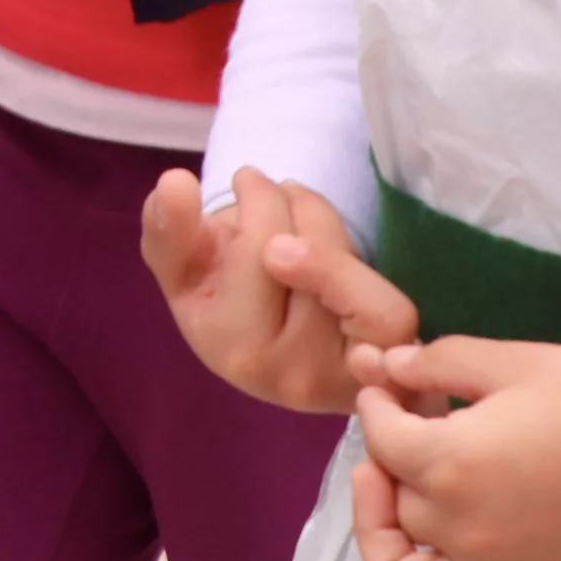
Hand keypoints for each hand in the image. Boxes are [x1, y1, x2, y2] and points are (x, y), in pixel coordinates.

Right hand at [143, 166, 393, 413]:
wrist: (269, 351)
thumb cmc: (218, 300)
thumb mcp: (178, 267)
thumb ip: (168, 228)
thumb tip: (175, 182)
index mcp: (231, 345)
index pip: (261, 251)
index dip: (260, 203)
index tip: (244, 180)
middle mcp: (290, 376)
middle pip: (310, 258)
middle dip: (294, 206)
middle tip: (272, 190)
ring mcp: (345, 379)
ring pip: (352, 277)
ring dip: (332, 229)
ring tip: (302, 213)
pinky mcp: (385, 372)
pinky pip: (391, 317)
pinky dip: (371, 279)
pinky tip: (340, 258)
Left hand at [348, 338, 560, 560]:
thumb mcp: (508, 361)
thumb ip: (434, 364)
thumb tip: (387, 368)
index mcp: (452, 467)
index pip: (379, 440)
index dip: (376, 407)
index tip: (385, 395)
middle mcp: (470, 536)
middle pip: (395, 506)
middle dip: (388, 465)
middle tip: (405, 439)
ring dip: (396, 552)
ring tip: (408, 510)